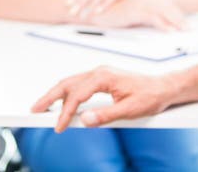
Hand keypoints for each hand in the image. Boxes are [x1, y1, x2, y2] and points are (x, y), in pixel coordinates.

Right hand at [32, 66, 177, 131]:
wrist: (163, 88)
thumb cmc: (150, 96)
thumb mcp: (129, 110)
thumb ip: (106, 115)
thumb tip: (86, 120)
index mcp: (104, 77)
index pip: (77, 95)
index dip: (65, 112)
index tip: (58, 126)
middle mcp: (99, 72)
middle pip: (67, 84)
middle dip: (49, 97)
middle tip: (34, 110)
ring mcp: (99, 74)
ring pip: (70, 83)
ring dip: (55, 94)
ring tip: (42, 107)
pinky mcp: (101, 79)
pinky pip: (78, 84)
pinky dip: (66, 93)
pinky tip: (61, 102)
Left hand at [66, 0, 141, 18]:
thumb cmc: (132, 1)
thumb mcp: (116, 1)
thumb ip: (105, 4)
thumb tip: (93, 12)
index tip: (68, 4)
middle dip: (79, 2)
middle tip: (71, 11)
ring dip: (89, 4)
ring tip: (82, 13)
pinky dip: (103, 5)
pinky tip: (97, 11)